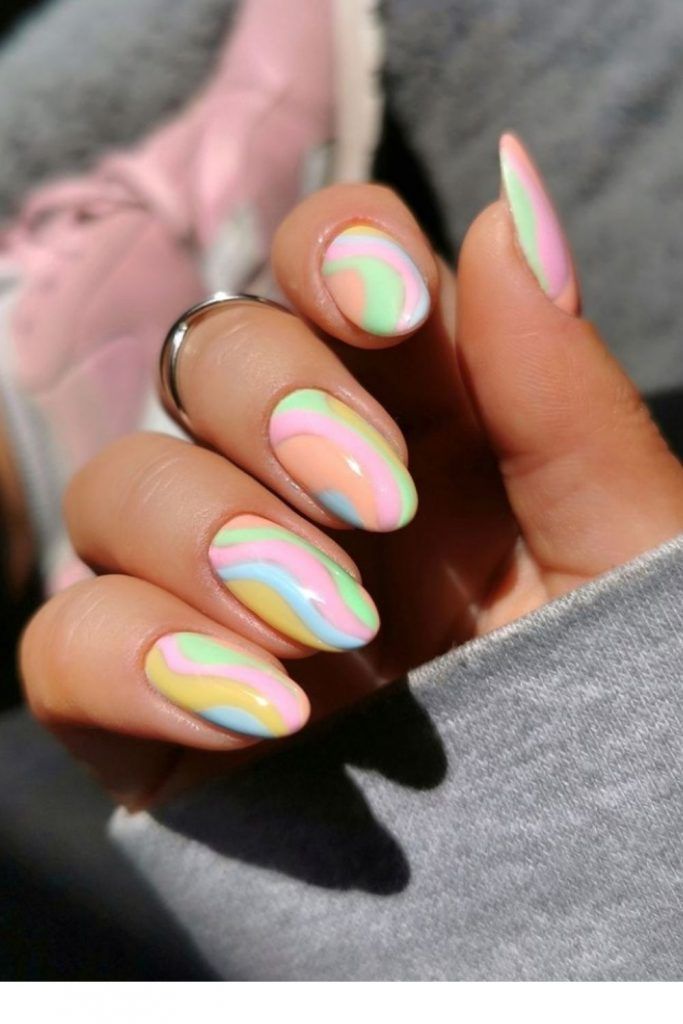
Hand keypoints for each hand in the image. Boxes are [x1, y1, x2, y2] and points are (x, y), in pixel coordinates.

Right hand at [21, 136, 682, 805]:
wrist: (566, 881)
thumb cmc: (615, 704)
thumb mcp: (621, 547)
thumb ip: (563, 391)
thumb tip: (510, 205)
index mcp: (414, 414)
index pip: (325, 260)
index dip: (335, 249)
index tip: (392, 305)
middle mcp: (295, 480)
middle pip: (210, 353)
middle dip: (278, 406)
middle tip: (375, 506)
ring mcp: (208, 587)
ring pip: (119, 486)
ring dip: (209, 538)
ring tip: (333, 630)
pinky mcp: (144, 698)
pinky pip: (63, 642)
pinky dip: (136, 659)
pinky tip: (257, 711)